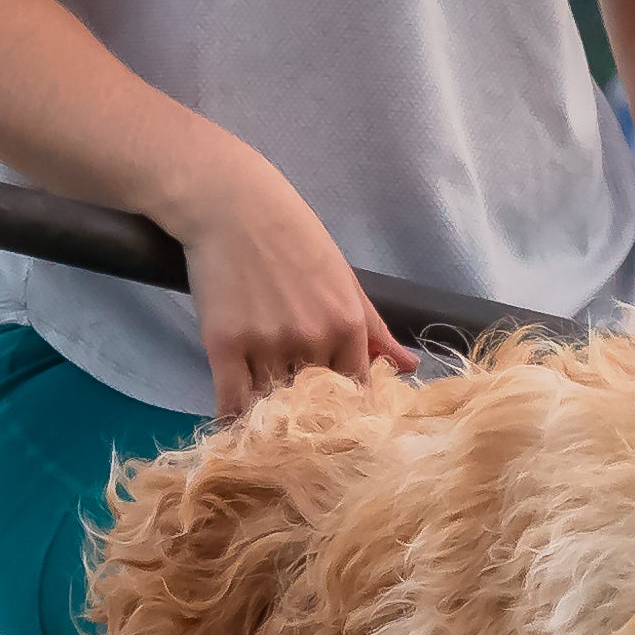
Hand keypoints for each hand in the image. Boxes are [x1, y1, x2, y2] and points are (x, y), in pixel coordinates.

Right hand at [167, 155, 410, 417]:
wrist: (234, 206)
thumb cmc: (294, 236)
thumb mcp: (344, 278)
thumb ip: (375, 328)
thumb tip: (410, 367)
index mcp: (346, 325)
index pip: (357, 391)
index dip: (347, 410)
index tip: (336, 420)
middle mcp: (311, 340)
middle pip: (314, 404)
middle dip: (308, 419)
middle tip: (300, 428)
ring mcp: (266, 344)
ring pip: (272, 405)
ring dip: (270, 420)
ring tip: (267, 426)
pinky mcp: (224, 345)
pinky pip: (231, 401)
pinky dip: (234, 419)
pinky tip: (236, 426)